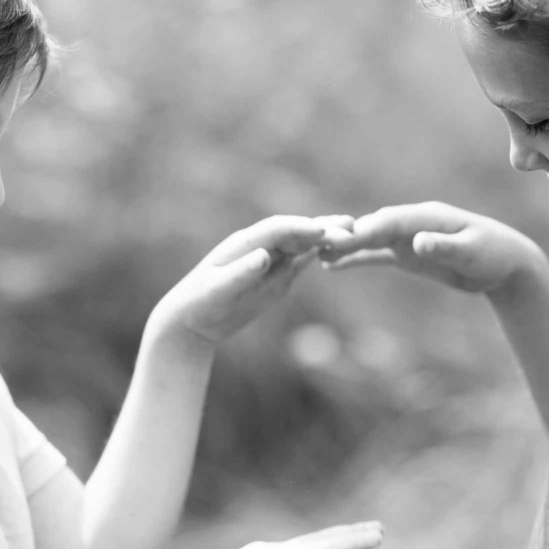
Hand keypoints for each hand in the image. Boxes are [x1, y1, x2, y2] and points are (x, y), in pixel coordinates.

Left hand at [152, 214, 353, 345]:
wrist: (193, 321)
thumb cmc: (199, 304)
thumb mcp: (216, 291)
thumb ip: (240, 273)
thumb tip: (264, 255)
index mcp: (244, 244)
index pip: (277, 229)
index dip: (300, 227)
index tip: (322, 230)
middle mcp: (261, 246)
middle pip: (296, 232)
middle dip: (323, 229)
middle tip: (351, 229)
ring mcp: (272, 259)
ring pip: (303, 243)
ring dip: (327, 237)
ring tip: (355, 234)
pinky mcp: (278, 274)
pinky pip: (302, 259)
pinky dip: (321, 253)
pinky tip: (341, 250)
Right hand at [319, 202, 538, 295]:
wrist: (505, 264)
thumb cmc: (493, 255)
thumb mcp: (472, 253)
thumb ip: (444, 247)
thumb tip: (417, 243)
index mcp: (428, 217)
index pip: (392, 221)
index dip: (368, 229)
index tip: (346, 238)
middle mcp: (413, 223)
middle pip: (374, 227)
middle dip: (347, 236)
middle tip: (318, 245)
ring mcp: (408, 237)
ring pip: (370, 240)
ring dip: (345, 247)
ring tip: (317, 255)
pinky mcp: (407, 253)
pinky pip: (376, 255)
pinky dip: (356, 259)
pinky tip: (333, 265)